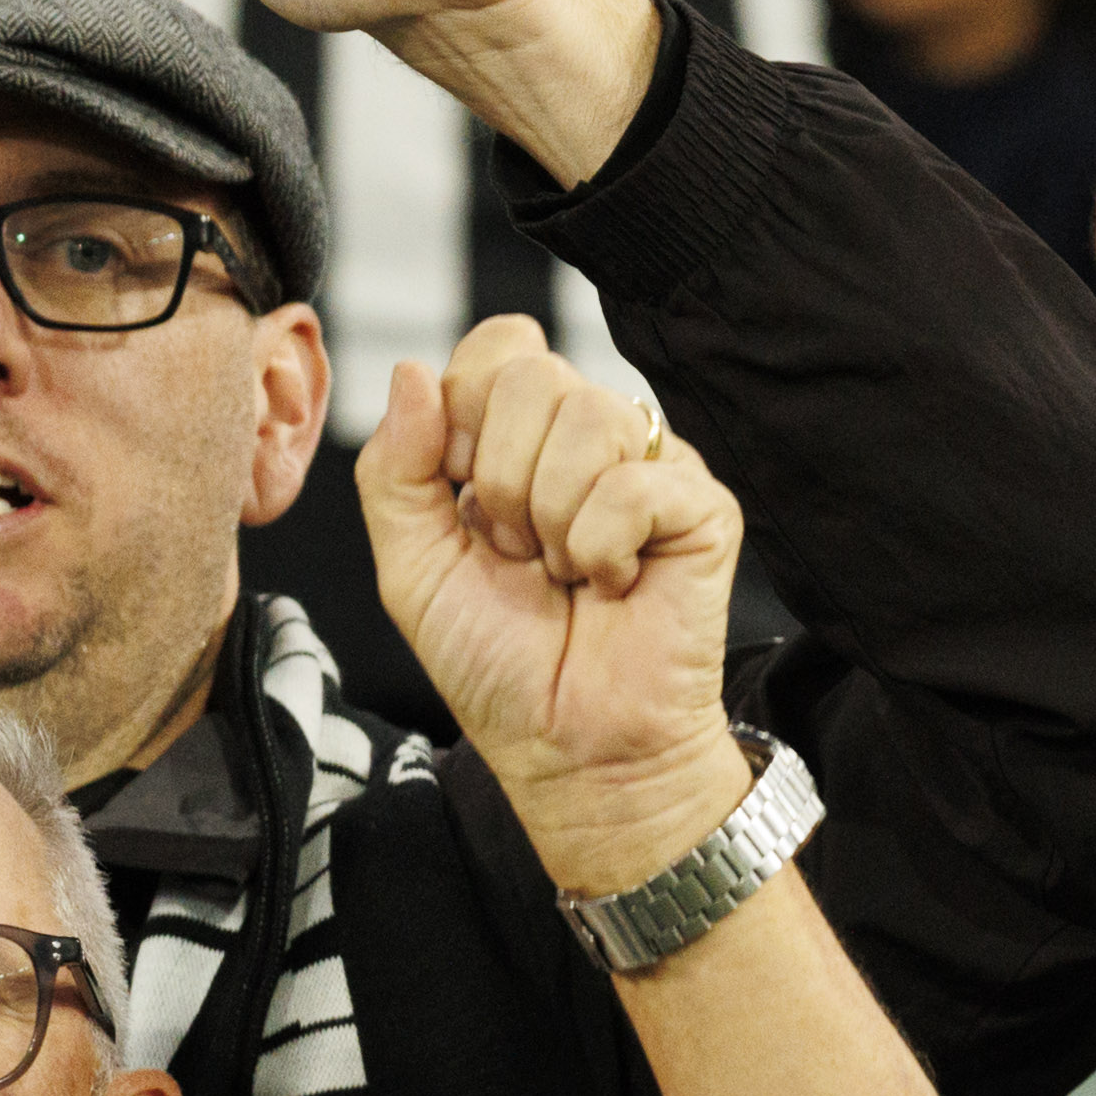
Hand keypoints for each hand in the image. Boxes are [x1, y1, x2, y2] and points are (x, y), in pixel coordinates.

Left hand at [356, 331, 753, 892]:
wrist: (566, 746)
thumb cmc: (497, 661)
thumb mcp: (411, 565)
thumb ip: (394, 469)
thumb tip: (412, 368)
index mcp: (520, 435)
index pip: (495, 349)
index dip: (460, 424)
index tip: (463, 507)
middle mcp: (589, 435)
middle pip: (533, 375)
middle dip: (499, 482)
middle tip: (518, 554)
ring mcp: (650, 464)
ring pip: (588, 417)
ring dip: (551, 520)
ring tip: (563, 574)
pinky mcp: (702, 504)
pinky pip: (635, 482)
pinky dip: (601, 549)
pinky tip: (613, 585)